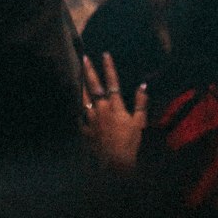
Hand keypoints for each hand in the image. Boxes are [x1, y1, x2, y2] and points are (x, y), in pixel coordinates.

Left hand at [82, 52, 147, 172]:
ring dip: (81, 87)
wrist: (116, 163)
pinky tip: (75, 106)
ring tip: (77, 77)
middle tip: (84, 58)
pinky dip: (78, 111)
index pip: (112, 82)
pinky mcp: (86, 130)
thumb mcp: (139, 122)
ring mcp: (92, 119)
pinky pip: (80, 118)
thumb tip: (142, 86)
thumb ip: (140, 103)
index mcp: (115, 106)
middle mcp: (101, 109)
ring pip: (84, 98)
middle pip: (94, 86)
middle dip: (89, 71)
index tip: (105, 54)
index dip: (109, 67)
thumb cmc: (130, 142)